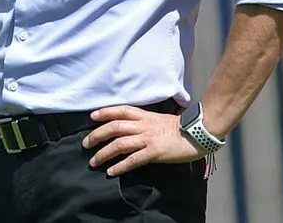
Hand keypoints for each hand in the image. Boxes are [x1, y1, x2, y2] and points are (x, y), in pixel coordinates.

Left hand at [82, 105, 204, 176]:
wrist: (197, 133)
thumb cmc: (180, 127)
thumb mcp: (159, 119)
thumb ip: (145, 121)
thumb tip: (132, 126)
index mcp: (145, 116)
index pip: (121, 110)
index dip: (105, 112)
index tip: (92, 116)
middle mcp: (144, 125)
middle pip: (115, 127)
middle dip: (97, 135)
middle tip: (85, 144)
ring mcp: (148, 138)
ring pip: (119, 144)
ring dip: (103, 153)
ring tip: (93, 161)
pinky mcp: (154, 152)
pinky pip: (133, 160)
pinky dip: (120, 166)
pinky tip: (111, 172)